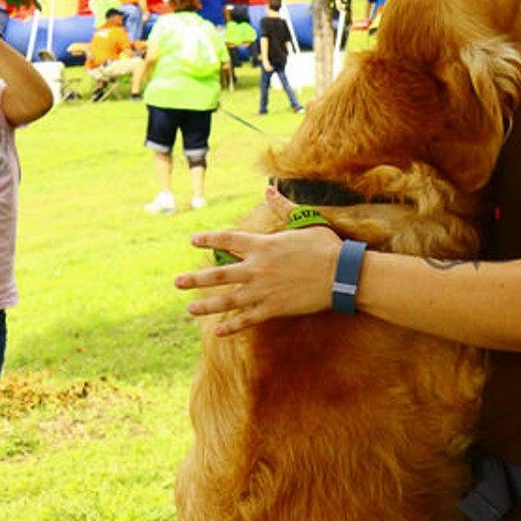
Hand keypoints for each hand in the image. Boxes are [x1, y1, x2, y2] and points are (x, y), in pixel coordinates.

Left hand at [177, 224, 340, 334]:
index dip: (208, 239)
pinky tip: (217, 331)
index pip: (228, 240)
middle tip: (177, 282)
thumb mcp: (304, 221)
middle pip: (219, 273)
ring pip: (228, 300)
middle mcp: (257, 268)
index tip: (192, 241)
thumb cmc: (326, 247)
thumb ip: (282, 208)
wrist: (343, 275)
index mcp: (263, 245)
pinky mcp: (274, 309)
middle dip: (196, 278)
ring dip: (207, 305)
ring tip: (190, 308)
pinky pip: (247, 319)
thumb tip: (268, 189)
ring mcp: (263, 290)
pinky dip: (232, 326)